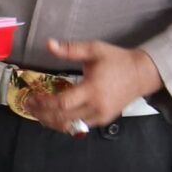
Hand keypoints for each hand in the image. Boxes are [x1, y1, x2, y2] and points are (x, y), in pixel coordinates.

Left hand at [40, 41, 162, 134]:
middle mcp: (96, 106)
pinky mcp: (103, 120)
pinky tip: (55, 115)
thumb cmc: (117, 60)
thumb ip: (70, 49)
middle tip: (29, 106)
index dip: (44, 104)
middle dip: (42, 114)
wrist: (142, 74)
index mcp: (92, 89)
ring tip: (38, 113)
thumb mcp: (94, 49)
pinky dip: (65, 123)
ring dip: (51, 121)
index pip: (62, 103)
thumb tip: (49, 44)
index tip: (31, 98)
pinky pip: (79, 127)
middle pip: (62, 118)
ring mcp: (101, 116)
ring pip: (70, 126)